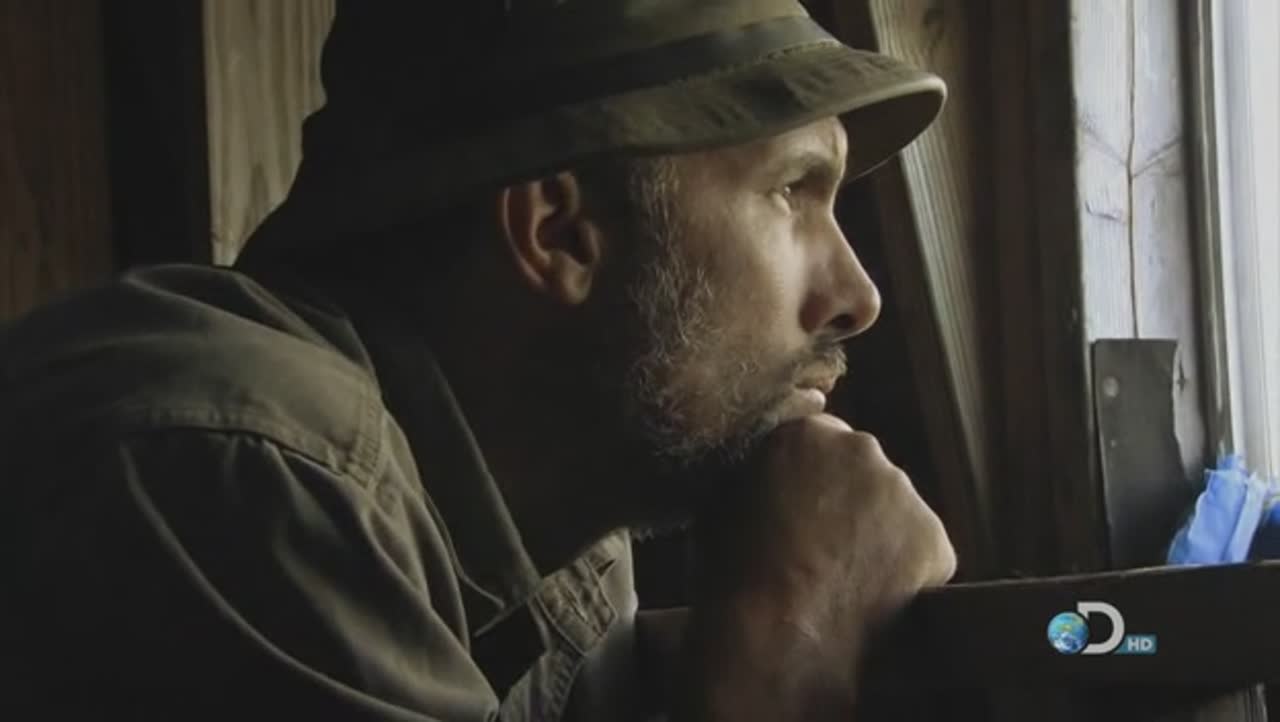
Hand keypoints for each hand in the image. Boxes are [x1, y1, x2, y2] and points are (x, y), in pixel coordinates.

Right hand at [675, 414, 955, 720]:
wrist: (778, 634)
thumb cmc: (736, 573)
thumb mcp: (722, 500)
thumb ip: (756, 471)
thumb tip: (764, 472)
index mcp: (809, 434)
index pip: (820, 440)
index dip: (810, 478)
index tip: (801, 507)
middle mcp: (864, 451)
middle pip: (863, 470)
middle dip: (849, 499)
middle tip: (823, 543)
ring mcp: (906, 495)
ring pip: (895, 511)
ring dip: (879, 534)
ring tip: (845, 576)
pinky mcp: (936, 541)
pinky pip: (924, 553)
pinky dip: (907, 573)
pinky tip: (872, 597)